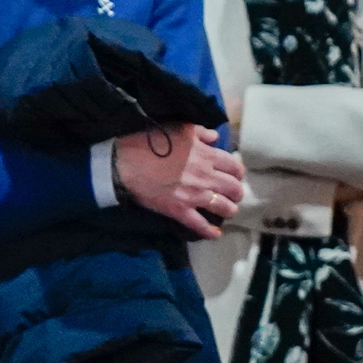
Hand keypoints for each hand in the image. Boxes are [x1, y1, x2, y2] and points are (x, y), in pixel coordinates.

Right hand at [117, 124, 243, 238]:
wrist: (125, 162)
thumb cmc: (150, 142)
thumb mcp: (179, 128)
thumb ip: (200, 133)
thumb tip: (215, 138)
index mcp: (207, 155)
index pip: (235, 167)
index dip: (237, 173)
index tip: (233, 176)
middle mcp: (206, 176)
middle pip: (234, 189)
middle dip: (236, 193)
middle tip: (231, 195)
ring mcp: (194, 195)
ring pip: (224, 207)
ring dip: (228, 210)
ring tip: (225, 210)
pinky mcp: (179, 210)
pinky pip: (200, 225)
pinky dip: (210, 232)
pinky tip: (215, 234)